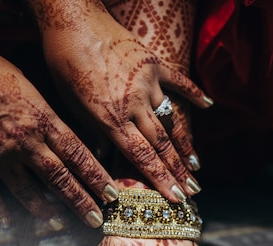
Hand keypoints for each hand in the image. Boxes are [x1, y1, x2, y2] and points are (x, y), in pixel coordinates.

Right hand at [0, 38, 117, 227]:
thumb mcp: (28, 86)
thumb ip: (44, 114)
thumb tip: (60, 134)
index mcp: (42, 120)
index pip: (78, 154)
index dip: (97, 177)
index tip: (112, 194)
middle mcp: (25, 142)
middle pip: (60, 178)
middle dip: (81, 201)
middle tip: (96, 220)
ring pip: (28, 193)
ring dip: (45, 211)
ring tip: (57, 223)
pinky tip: (8, 223)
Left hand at [29, 0, 211, 201]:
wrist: (73, 21)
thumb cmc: (64, 65)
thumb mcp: (71, 106)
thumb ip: (93, 133)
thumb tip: (103, 159)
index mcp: (110, 117)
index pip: (141, 157)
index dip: (160, 180)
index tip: (176, 198)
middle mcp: (133, 103)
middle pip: (161, 144)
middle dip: (177, 172)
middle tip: (194, 191)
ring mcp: (147, 82)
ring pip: (171, 120)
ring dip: (185, 145)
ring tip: (196, 166)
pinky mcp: (154, 62)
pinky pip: (179, 81)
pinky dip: (194, 94)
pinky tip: (208, 107)